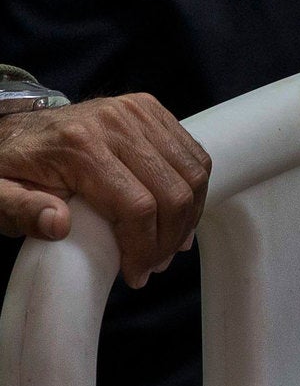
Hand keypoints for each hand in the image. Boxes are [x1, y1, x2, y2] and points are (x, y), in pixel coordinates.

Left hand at [0, 92, 210, 286]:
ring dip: (188, 217)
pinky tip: (178, 214)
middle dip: (169, 239)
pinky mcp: (151, 111)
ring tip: (169, 243)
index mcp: (79, 144)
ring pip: (193, 175)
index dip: (144, 248)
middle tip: (155, 264)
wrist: (19, 129)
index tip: (136, 273)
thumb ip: (20, 211)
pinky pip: (194, 156)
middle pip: (174, 192)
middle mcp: (115, 122)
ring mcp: (137, 112)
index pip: (138, 206)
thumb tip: (58, 224)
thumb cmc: (14, 168)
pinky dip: (195, 190)